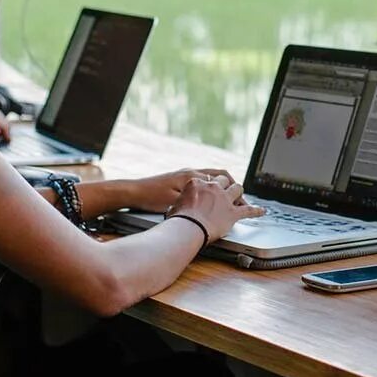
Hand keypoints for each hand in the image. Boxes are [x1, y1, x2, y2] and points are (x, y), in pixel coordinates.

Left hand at [126, 169, 240, 213]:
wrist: (135, 192)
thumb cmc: (153, 198)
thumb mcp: (176, 201)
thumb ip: (197, 198)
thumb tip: (216, 201)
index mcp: (193, 176)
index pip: (223, 178)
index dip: (234, 191)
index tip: (241, 204)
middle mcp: (191, 172)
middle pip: (220, 175)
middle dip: (233, 187)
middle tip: (241, 202)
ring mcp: (186, 175)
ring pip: (212, 178)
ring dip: (223, 188)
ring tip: (230, 202)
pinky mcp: (180, 180)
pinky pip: (203, 182)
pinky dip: (212, 189)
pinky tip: (212, 200)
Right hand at [167, 175, 265, 243]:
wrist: (188, 227)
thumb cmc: (179, 219)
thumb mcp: (175, 204)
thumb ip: (182, 202)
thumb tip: (178, 209)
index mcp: (197, 182)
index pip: (206, 180)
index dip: (209, 186)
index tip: (208, 191)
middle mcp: (213, 187)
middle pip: (224, 180)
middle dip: (225, 185)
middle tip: (225, 191)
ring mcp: (225, 199)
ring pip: (237, 189)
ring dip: (238, 192)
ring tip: (240, 196)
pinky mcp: (233, 212)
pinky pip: (248, 210)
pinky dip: (256, 211)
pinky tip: (262, 211)